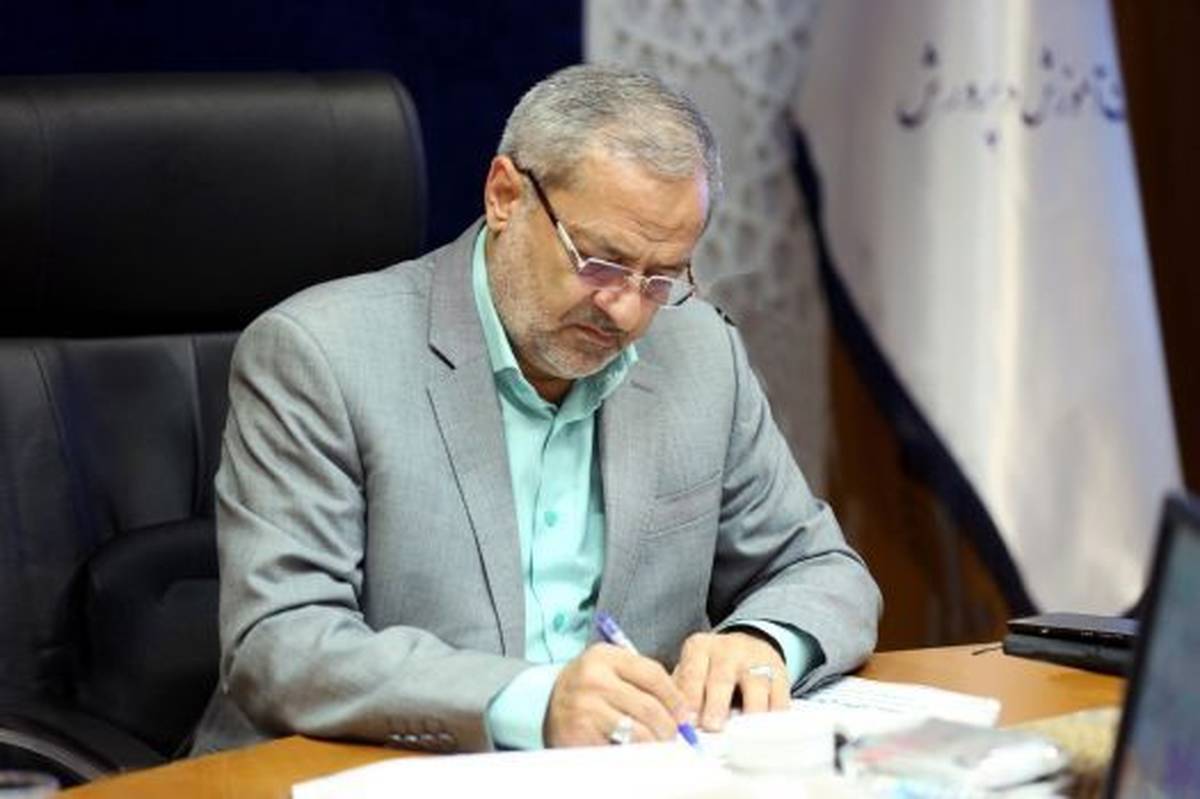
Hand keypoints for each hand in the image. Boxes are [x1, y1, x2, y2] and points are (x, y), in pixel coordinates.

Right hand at [544, 643, 691, 746]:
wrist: (543, 704)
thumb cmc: (587, 688)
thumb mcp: (609, 668)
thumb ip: (641, 678)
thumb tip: (682, 708)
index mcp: (605, 656)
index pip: (653, 675)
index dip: (675, 697)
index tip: (684, 713)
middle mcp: (594, 679)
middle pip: (649, 707)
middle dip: (669, 726)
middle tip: (674, 735)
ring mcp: (585, 708)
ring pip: (639, 732)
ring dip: (654, 743)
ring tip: (657, 745)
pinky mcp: (580, 735)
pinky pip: (620, 749)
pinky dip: (633, 753)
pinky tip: (634, 750)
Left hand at [672, 631, 789, 731]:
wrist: (747, 647)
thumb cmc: (712, 667)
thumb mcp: (692, 670)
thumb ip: (682, 694)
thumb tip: (678, 725)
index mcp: (700, 648)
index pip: (692, 674)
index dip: (690, 700)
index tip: (688, 722)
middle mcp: (728, 650)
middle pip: (722, 678)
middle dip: (716, 705)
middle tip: (712, 727)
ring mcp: (756, 660)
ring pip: (755, 685)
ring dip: (749, 711)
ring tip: (743, 734)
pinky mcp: (779, 674)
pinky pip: (779, 698)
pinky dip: (773, 716)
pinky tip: (766, 731)